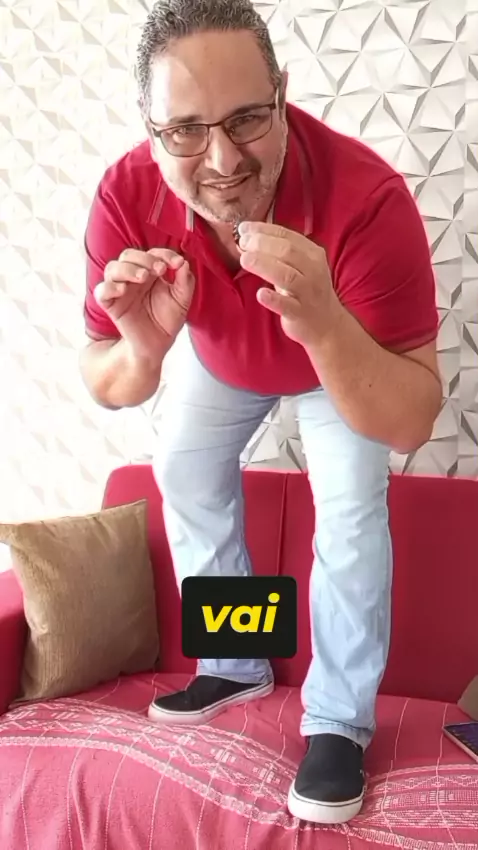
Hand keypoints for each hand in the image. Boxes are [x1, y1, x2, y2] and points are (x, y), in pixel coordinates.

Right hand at [95, 248, 194, 359]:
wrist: (158, 345)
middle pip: (128, 255)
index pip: (151, 254)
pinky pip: (101, 291)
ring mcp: (120, 290)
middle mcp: (132, 278)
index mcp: (149, 272)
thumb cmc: (167, 320)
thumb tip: (183, 262)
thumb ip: (185, 281)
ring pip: (112, 268)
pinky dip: (109, 287)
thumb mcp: (182, 300)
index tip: (177, 263)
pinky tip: (122, 290)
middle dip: (144, 258)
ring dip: (128, 268)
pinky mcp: (111, 305)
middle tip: (160, 269)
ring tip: (143, 277)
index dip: (164, 254)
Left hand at [237, 222, 342, 347]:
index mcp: (313, 254)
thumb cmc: (307, 291)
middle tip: (242, 243)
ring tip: (244, 259)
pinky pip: (286, 305)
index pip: (287, 235)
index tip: (244, 228)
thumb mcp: (302, 266)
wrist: (327, 324)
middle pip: (287, 251)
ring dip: (263, 265)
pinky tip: (260, 294)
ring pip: (286, 275)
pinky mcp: (300, 313)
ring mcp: (307, 293)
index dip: (263, 230)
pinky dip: (273, 299)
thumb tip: (250, 237)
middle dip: (261, 244)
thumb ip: (281, 253)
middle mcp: (313, 271)